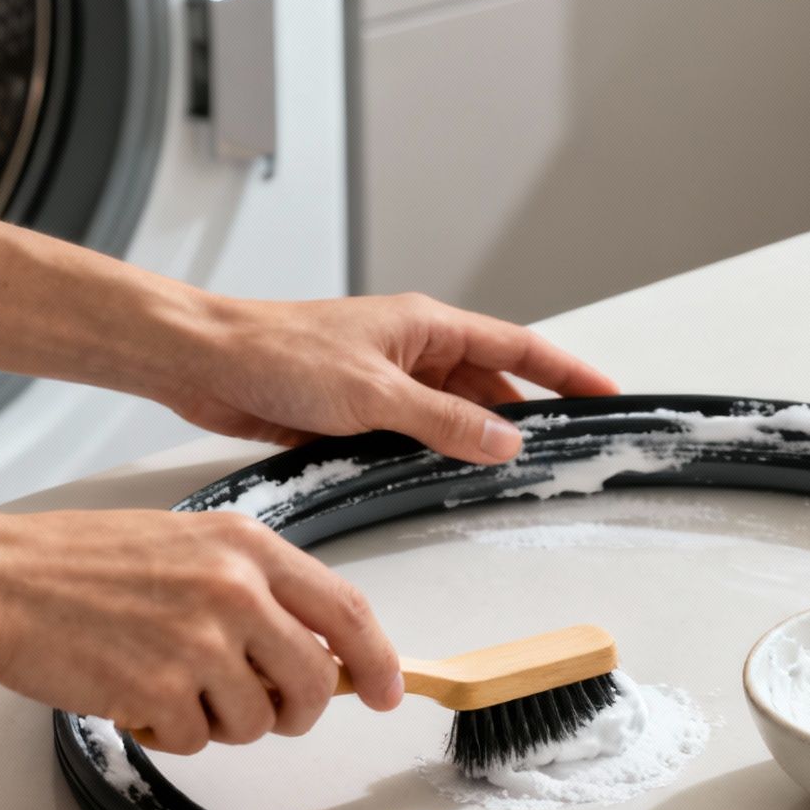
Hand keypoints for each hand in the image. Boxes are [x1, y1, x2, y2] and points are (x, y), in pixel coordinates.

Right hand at [0, 507, 402, 753]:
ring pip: (258, 721)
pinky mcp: (161, 690)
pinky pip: (196, 741)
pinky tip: (133, 694)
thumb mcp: (185, 546)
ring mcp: (201, 641)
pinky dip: (168, 733)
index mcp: (248, 546)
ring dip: (220, 722)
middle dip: (293, 710)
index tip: (386, 690)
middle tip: (258, 708)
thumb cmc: (75, 563)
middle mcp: (236, 589)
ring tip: (170, 685)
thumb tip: (313, 646)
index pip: (348, 611)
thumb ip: (255, 588)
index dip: (377, 661)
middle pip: (315, 682)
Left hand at [159, 293, 619, 458]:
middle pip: (491, 386)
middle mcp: (412, 350)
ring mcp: (385, 382)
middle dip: (526, 418)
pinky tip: (440, 482)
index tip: (606, 396)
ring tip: (507, 478)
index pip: (519, 347)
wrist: (203, 361)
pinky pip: (412, 437)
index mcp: (426, 326)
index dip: (567, 373)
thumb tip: (506, 441)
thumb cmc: (277, 352)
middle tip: (562, 455)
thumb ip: (445, 420)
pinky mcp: (355, 412)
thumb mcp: (374, 394)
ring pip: (451, 416)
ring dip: (474, 443)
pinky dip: (431, 457)